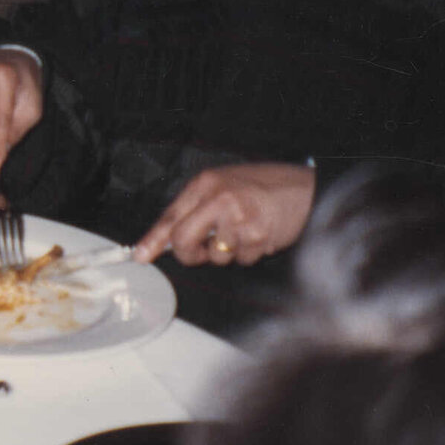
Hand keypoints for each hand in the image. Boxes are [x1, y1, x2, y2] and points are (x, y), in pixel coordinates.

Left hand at [134, 163, 316, 266]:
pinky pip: (241, 260)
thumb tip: (169, 239)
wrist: (305, 189)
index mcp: (204, 184)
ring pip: (215, 256)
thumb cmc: (263, 186)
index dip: (152, 240)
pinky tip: (259, 234)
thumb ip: (195, 209)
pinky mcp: (257, 236)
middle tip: (202, 250)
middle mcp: (218, 199)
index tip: (140, 256)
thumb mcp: (222, 186)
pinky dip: (249, 253)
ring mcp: (238, 218)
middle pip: (184, 241)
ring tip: (244, 230)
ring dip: (228, 251)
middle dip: (190, 253)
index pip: (170, 216)